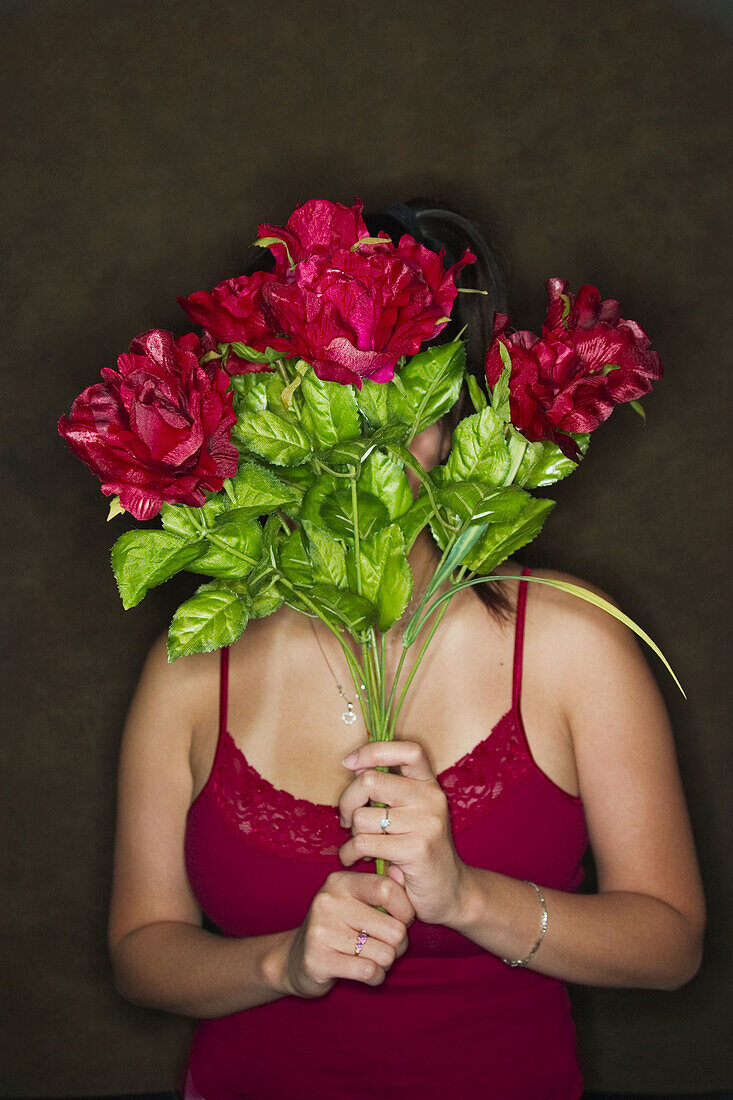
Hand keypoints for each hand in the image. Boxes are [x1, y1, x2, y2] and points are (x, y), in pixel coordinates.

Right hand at [280, 870, 414, 998]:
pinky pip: (369, 972)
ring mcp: (321, 930)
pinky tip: (367, 973)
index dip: (406, 911)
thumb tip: (407, 880)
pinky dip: (376, 978)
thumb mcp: (355, 902)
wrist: (294, 959)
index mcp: (341, 881)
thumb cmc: (338, 928)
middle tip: (387, 946)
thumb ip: (381, 891)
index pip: (388, 889)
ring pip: (385, 954)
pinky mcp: (318, 960)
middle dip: (399, 945)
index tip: (403, 921)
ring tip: (373, 959)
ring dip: (386, 963)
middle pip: (394, 929)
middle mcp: (329, 901)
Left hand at [338, 739, 470, 926]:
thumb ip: (388, 790)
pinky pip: (363, 842)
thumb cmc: (419, 850)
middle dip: (347, 801)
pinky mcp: (416, 849)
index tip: (350, 763)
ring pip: (362, 816)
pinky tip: (355, 860)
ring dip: (351, 834)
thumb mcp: (410, 813)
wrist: (451, 892)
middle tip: (346, 820)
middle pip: (370, 781)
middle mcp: (431, 798)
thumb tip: (354, 767)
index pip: (408, 750)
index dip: (374, 751)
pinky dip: (349, 853)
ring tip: (359, 845)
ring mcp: (426, 823)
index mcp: (429, 784)